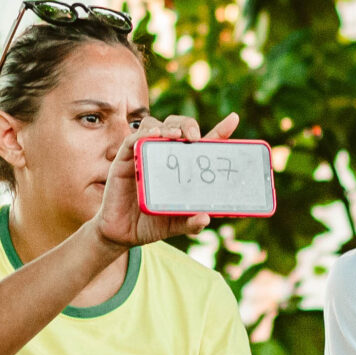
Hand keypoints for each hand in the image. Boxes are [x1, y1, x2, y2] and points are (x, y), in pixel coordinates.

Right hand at [94, 113, 240, 248]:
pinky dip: (143, 134)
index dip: (219, 130)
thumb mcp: (175, 225)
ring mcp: (144, 156)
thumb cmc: (151, 224)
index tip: (233, 120)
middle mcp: (163, 156)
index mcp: (182, 168)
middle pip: (177, 126)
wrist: (122, 235)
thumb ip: (190, 223)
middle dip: (187, 124)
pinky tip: (153, 137)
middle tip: (194, 137)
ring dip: (167, 126)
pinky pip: (133, 140)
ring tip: (175, 136)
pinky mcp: (124, 161)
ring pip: (155, 125)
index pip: (203, 144)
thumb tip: (205, 218)